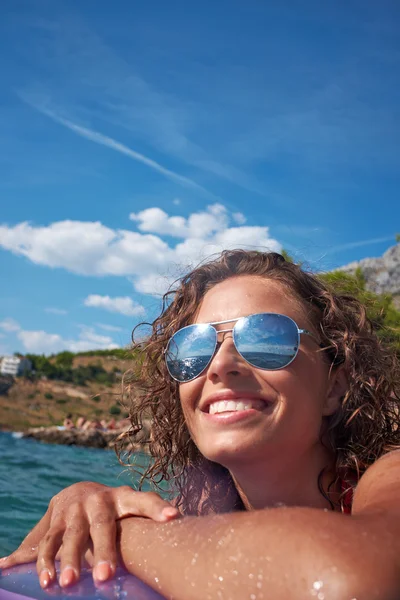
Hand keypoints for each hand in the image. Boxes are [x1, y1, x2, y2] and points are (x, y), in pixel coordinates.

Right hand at [0, 482, 178, 588]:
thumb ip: (150, 512)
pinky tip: (46, 582)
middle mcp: (98, 501)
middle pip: (102, 526)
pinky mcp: (54, 522)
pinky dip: (44, 563)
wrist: (76, 491)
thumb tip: (179, 520)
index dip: (157, 507)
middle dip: (104, 551)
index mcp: (123, 497)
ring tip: (67, 584)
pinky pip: (48, 543)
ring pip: (71, 536)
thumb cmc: (114, 508)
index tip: (173, 516)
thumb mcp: (130, 506)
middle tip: (106, 576)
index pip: (144, 500)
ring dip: (68, 560)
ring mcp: (74, 511)